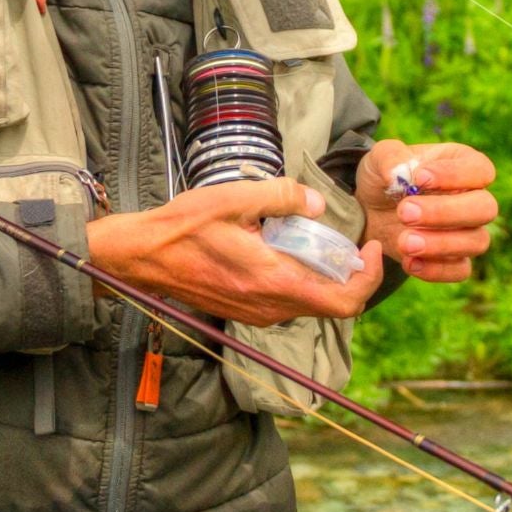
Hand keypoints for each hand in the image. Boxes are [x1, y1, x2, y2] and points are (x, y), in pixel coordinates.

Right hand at [85, 178, 383, 326]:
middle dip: (350, 275)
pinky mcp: (246, 312)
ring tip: (319, 242)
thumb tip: (317, 205)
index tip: (370, 248)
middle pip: (333, 304)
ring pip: (311, 303)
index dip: (370, 278)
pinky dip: (301, 280)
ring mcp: (258, 314)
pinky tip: (288, 251)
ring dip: (324, 277)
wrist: (141, 257)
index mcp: (275, 282)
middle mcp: (271, 307)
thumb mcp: (234, 198)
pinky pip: (288, 302)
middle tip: (351, 245)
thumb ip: (282, 196)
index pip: (345, 300)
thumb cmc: (183, 227)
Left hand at [355, 139, 498, 282]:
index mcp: (463, 165)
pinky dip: (437, 270)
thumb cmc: (384, 178)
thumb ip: (389, 157)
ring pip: (477, 241)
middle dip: (445, 213)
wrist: (370, 212)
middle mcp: (473, 198)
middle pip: (485, 208)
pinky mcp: (454, 259)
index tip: (419, 178)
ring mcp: (467, 231)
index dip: (455, 175)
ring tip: (404, 242)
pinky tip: (409, 262)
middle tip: (404, 213)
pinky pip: (461, 270)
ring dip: (441, 244)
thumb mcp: (379, 159)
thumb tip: (396, 173)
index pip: (480, 169)